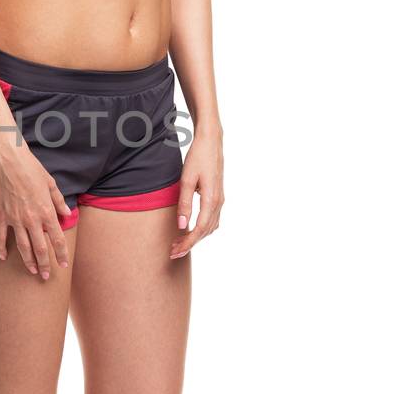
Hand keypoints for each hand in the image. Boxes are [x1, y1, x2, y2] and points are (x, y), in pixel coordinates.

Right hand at [0, 144, 70, 279]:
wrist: (8, 160)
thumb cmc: (31, 169)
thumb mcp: (51, 184)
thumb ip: (59, 202)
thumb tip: (67, 215)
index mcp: (46, 211)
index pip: (57, 239)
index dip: (61, 254)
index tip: (63, 264)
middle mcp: (31, 219)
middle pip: (40, 248)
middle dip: (45, 264)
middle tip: (47, 276)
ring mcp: (14, 219)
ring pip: (22, 246)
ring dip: (28, 261)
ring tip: (32, 271)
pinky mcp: (1, 215)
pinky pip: (0, 236)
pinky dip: (1, 248)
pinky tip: (3, 257)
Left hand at [169, 128, 223, 259]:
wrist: (211, 142)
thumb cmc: (197, 158)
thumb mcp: (186, 180)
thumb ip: (184, 204)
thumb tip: (181, 226)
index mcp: (211, 200)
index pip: (199, 229)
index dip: (187, 243)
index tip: (174, 251)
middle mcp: (219, 203)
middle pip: (205, 232)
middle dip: (189, 243)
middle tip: (173, 251)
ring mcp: (220, 200)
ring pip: (210, 227)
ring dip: (196, 237)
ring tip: (178, 242)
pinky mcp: (218, 196)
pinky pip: (212, 220)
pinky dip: (202, 229)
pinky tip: (191, 229)